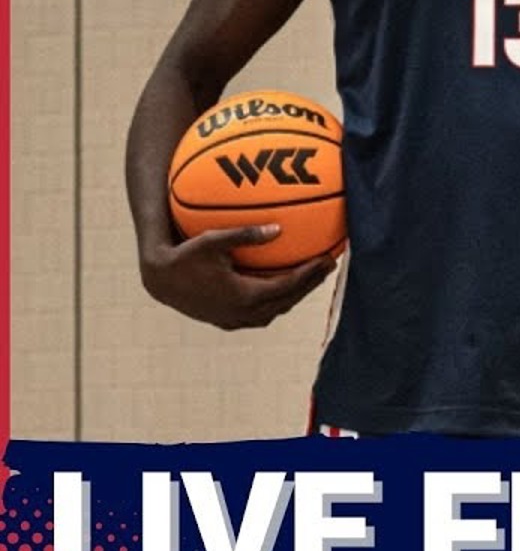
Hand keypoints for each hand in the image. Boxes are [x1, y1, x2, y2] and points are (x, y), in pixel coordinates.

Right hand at [139, 224, 338, 330]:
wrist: (160, 281)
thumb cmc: (185, 255)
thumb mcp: (213, 240)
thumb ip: (245, 234)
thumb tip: (278, 229)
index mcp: (244, 295)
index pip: (289, 286)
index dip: (310, 274)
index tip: (328, 259)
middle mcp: (243, 312)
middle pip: (288, 300)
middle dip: (310, 283)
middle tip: (329, 265)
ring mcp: (235, 320)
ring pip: (277, 310)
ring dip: (296, 294)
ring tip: (313, 276)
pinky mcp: (228, 321)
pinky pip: (263, 314)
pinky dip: (278, 301)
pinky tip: (286, 287)